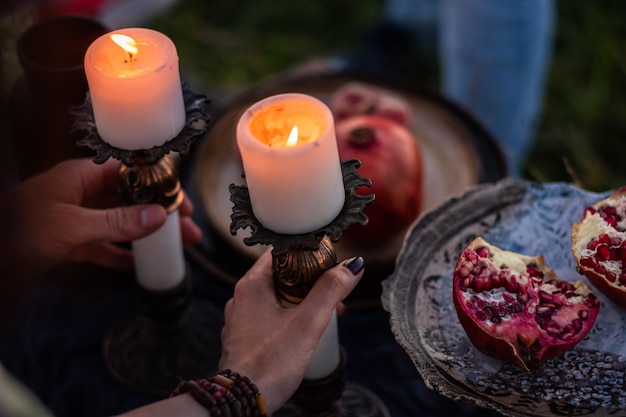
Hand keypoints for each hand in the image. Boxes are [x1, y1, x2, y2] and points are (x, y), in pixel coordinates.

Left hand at [6, 158, 201, 280]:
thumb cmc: (17, 232)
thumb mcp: (71, 227)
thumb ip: (116, 223)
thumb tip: (157, 216)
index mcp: (80, 178)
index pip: (128, 172)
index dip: (157, 184)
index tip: (179, 200)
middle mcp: (81, 195)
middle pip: (130, 199)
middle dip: (160, 213)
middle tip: (187, 228)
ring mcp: (76, 219)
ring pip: (121, 224)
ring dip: (147, 235)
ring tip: (176, 246)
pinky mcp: (70, 242)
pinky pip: (104, 246)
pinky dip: (122, 254)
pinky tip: (140, 265)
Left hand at [218, 249, 363, 413]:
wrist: (244, 400)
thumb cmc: (270, 362)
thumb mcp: (308, 322)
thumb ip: (330, 291)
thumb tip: (352, 266)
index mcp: (252, 285)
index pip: (280, 252)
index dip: (306, 255)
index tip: (327, 263)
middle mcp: (241, 298)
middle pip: (281, 276)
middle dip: (309, 284)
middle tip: (331, 295)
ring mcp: (240, 319)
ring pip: (276, 299)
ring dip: (300, 303)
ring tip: (322, 318)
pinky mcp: (244, 338)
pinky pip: (268, 318)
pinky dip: (287, 319)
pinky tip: (301, 334)